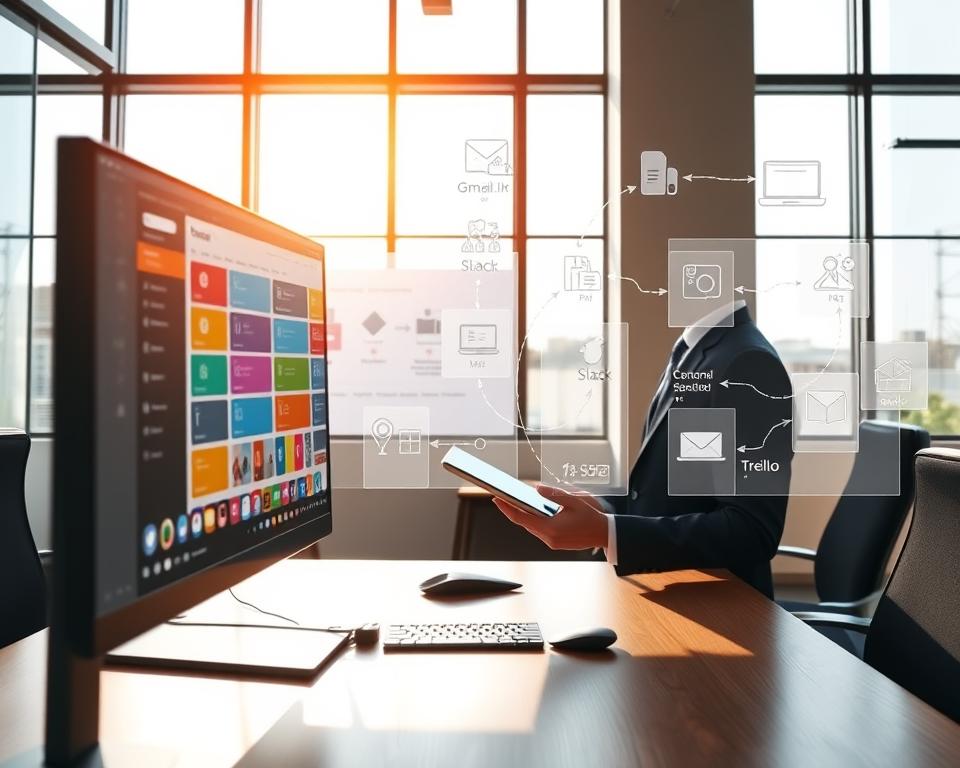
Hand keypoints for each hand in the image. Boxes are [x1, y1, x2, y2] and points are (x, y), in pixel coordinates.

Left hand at [492, 485, 607, 550]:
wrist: (605, 534)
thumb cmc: (591, 517)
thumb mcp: (575, 500)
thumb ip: (554, 494)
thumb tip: (536, 488)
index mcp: (551, 528)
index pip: (522, 518)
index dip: (507, 508)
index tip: (496, 499)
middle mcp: (549, 538)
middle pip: (524, 523)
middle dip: (513, 510)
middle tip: (502, 496)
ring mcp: (552, 542)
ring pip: (531, 527)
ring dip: (523, 515)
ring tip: (514, 501)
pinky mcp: (555, 543)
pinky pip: (539, 530)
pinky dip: (534, 520)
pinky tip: (532, 510)